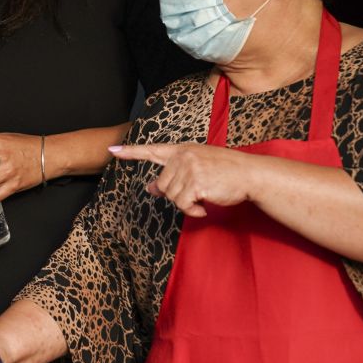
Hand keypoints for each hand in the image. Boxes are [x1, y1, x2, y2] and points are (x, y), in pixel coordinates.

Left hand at [110, 143, 261, 217]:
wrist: (250, 175)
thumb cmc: (226, 172)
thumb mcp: (197, 168)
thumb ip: (174, 175)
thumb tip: (151, 188)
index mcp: (182, 150)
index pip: (152, 150)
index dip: (131, 152)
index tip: (112, 152)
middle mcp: (183, 156)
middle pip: (162, 185)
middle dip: (177, 195)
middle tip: (197, 193)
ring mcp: (189, 168)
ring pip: (171, 197)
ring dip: (187, 204)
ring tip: (204, 198)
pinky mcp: (196, 182)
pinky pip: (183, 206)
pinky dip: (193, 212)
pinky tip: (204, 208)